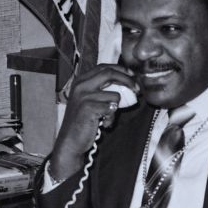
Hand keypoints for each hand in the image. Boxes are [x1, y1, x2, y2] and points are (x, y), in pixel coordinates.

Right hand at [47, 65, 136, 179]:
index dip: (121, 70)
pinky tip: (103, 124)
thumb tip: (127, 82)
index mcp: (81, 81)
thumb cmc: (82, 121)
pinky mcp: (88, 108)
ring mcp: (84, 96)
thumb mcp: (89, 100)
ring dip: (117, 109)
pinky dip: (111, 118)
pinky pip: (111, 109)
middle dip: (128, 80)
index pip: (104, 67)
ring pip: (114, 95)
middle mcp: (81, 85)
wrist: (70, 141)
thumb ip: (102, 89)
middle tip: (137, 90)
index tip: (133, 76)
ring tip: (108, 118)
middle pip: (110, 73)